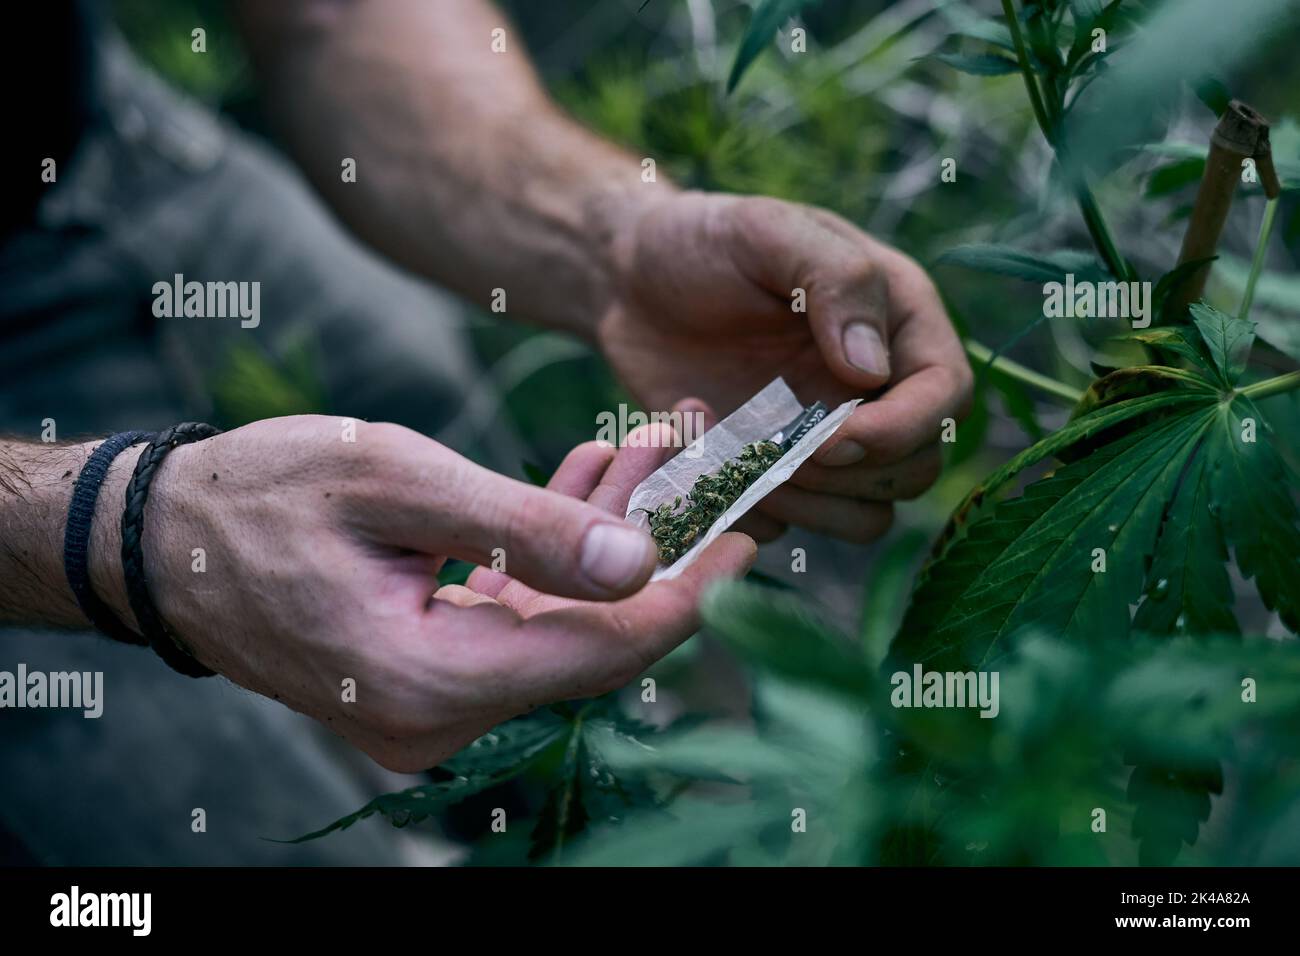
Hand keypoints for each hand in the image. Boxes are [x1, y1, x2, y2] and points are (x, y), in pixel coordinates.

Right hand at [92, 416, 754, 770]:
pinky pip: (517, 616)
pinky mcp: (426, 677)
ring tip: (645, 446)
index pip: (600, 650)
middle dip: (651, 544)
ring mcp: (430, 705)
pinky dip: (554, 553)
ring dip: (604, 537)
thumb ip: (521, 527)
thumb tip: (639, 566)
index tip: (751, 530)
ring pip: (560, 621)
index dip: (688, 592)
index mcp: (428, 680)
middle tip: (698, 457)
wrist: (164, 540)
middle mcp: (436, 717)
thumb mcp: (396, 481)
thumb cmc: (262, 496)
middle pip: (589, 636)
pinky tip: (585, 480)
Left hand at [599, 191, 972, 542]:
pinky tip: (703, 457)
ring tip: (739, 454)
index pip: (946, 396)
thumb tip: (874, 369)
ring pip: (864, 515)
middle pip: (915, 469)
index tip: (837, 436)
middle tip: (777, 445)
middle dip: (852, 473)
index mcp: (896, 322)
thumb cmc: (702, 242)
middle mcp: (875, 390)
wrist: (627, 281)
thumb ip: (835, 281)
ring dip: (808, 504)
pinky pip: (789, 527)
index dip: (904, 429)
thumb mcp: (767, 231)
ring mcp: (825, 439)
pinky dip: (750, 511)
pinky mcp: (774, 474)